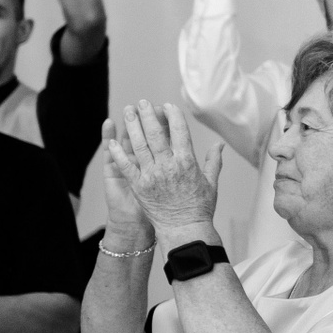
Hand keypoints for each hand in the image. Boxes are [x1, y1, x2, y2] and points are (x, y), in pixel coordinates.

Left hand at [102, 102, 223, 238]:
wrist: (184, 229)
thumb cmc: (199, 207)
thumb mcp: (211, 182)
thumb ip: (214, 161)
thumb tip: (219, 144)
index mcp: (187, 162)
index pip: (180, 132)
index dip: (172, 116)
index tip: (166, 105)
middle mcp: (168, 166)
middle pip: (156, 134)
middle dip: (148, 116)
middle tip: (141, 103)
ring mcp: (152, 176)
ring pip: (139, 146)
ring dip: (132, 127)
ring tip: (127, 112)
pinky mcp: (138, 186)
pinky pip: (127, 166)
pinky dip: (119, 153)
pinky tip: (113, 141)